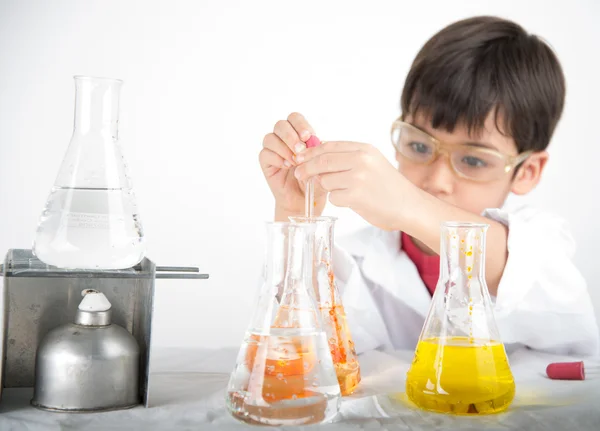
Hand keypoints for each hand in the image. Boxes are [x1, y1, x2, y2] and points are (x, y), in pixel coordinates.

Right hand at [259, 113, 326, 218]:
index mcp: (298, 134)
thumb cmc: (315, 180)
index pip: (295, 118)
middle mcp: (284, 139)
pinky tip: (287, 167)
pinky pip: (265, 154)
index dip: (300, 125)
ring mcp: (274, 150)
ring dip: (284, 148)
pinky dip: (277, 159)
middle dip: (291, 136)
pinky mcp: (266, 162)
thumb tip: (313, 140)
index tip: (308, 137)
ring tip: (295, 162)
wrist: (304, 200)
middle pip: (280, 125)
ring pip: (270, 138)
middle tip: (300, 150)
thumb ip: (317, 150)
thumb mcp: (321, 163)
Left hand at [293, 141, 416, 229]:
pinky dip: (338, 201)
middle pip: (322, 161)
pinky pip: (333, 197)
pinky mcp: (355, 195)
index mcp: (364, 149)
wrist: (409, 206)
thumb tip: (317, 155)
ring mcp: (358, 177)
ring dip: (328, 188)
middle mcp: (361, 160)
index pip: (329, 146)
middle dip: (306, 168)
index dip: (311, 152)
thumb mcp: (372, 162)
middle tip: (299, 174)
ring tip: (343, 192)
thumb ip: (348, 157)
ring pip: (325, 181)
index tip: (300, 158)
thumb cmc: (389, 187)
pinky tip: (352, 202)